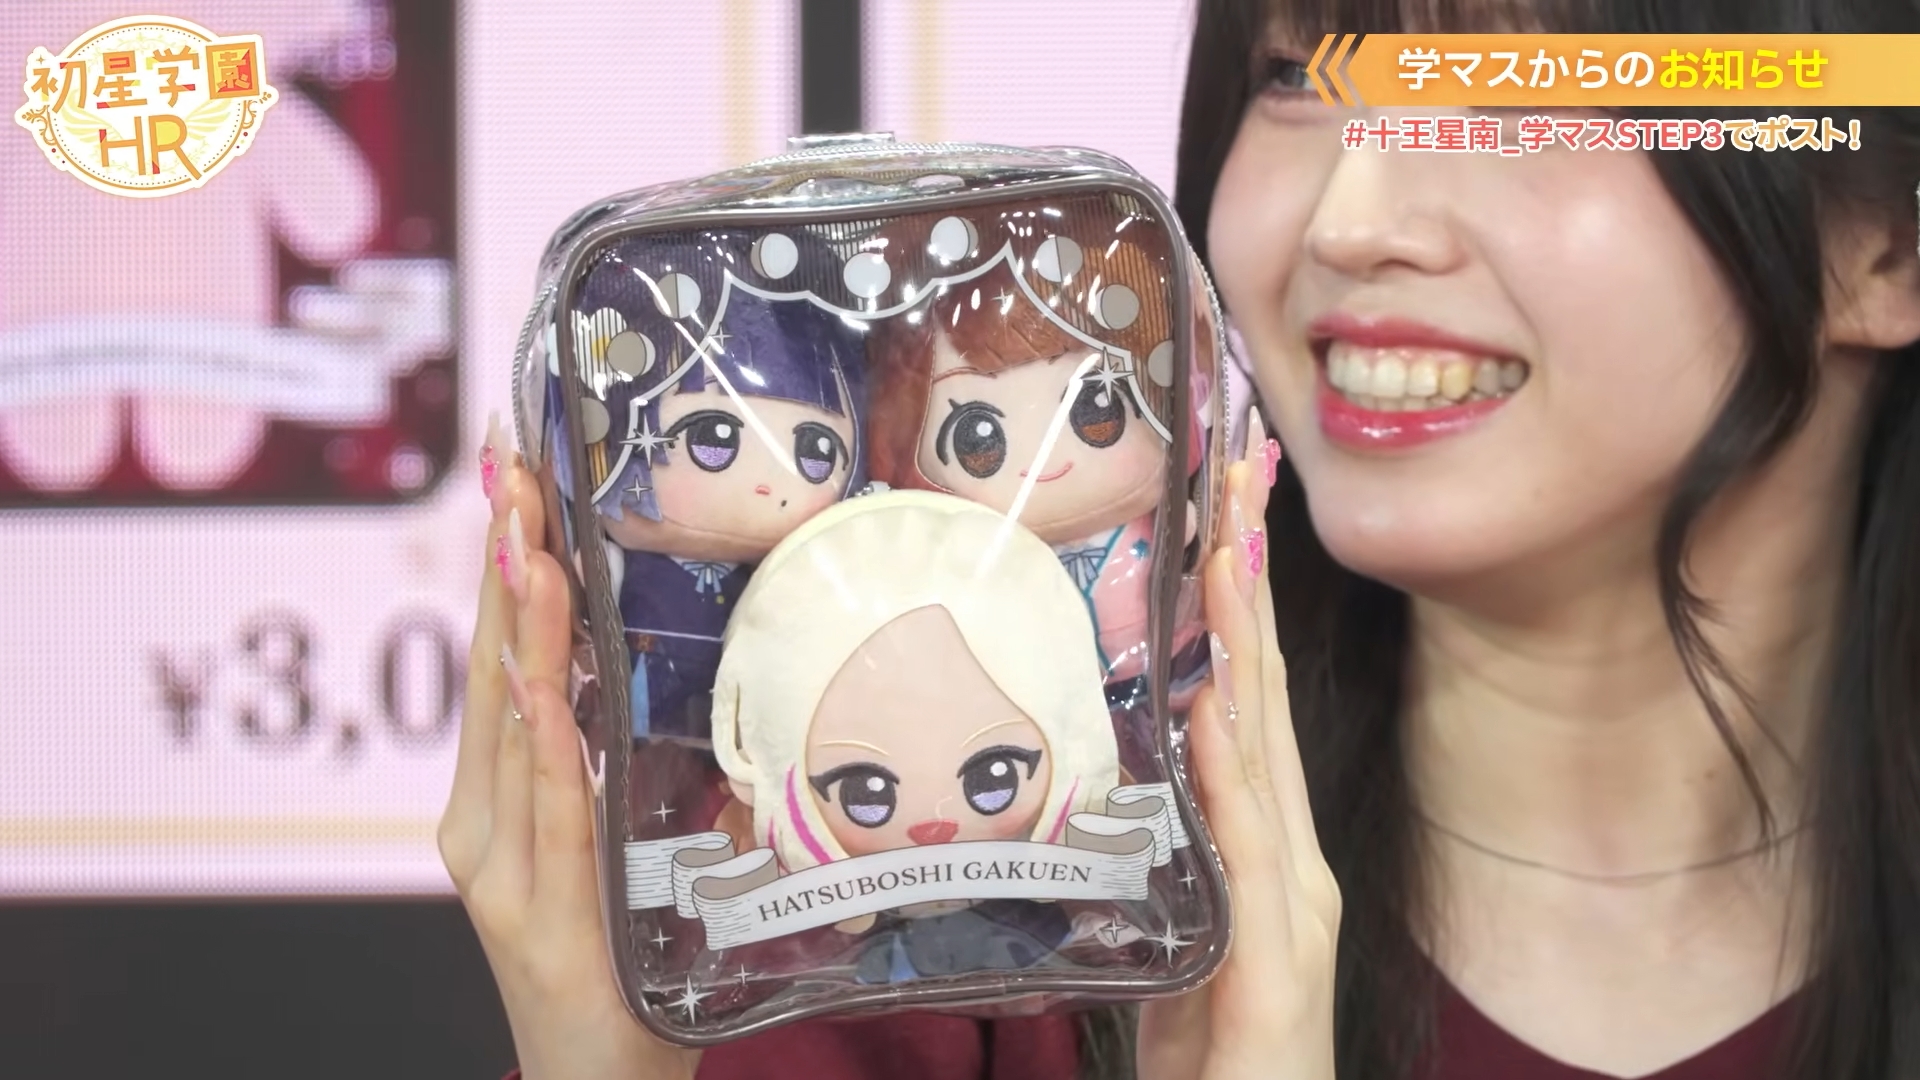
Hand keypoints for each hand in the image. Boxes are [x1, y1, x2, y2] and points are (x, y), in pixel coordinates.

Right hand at [440, 417, 699, 1079]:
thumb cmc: (621, 962)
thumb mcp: (631, 842)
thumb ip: (642, 766)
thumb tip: (719, 671)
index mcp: (498, 796)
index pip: (500, 659)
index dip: (503, 566)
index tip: (513, 476)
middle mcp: (481, 822)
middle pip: (492, 671)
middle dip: (504, 563)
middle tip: (512, 466)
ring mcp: (499, 870)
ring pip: (513, 727)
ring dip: (521, 628)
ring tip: (527, 541)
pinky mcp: (535, 919)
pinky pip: (550, 814)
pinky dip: (545, 746)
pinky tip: (542, 686)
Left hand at [1137, 418, 1340, 1079]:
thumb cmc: (1217, 1054)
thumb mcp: (1184, 933)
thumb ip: (1181, 847)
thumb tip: (1161, 753)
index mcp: (1268, 851)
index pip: (1250, 705)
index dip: (1242, 608)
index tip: (1227, 516)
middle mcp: (1293, 865)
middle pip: (1267, 702)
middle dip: (1254, 590)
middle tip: (1243, 479)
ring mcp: (1293, 913)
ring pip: (1263, 757)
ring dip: (1245, 653)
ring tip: (1229, 557)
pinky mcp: (1272, 968)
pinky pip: (1247, 857)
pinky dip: (1231, 780)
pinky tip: (1213, 714)